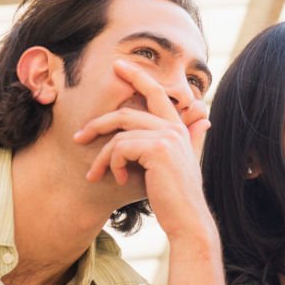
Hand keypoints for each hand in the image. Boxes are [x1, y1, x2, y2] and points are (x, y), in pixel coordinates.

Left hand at [74, 59, 211, 237]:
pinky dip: (113, 165)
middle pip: (126, 113)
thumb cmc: (180, 195)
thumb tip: (205, 117)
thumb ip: (193, 137)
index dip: (137, 76)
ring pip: (119, 134)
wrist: (187, 218)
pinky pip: (121, 148)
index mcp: (178, 128)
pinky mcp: (157, 149)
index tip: (119, 66)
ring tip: (94, 174)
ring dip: (102, 157)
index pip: (156, 93)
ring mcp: (167, 136)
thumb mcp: (186, 161)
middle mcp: (174, 128)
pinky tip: (118, 179)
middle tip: (79, 137)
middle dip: (98, 124)